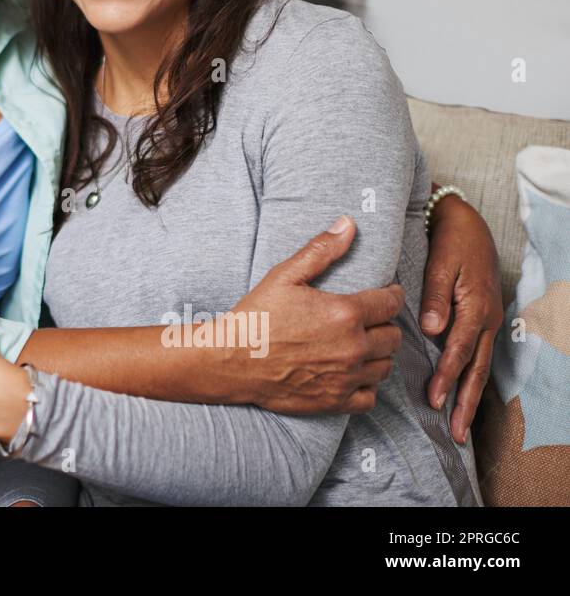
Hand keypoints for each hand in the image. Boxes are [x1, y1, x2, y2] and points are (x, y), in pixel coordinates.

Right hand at [230, 216, 406, 414]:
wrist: (231, 360)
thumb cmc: (256, 316)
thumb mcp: (284, 275)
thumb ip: (321, 250)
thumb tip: (349, 224)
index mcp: (345, 313)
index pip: (391, 304)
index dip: (392, 295)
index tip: (386, 294)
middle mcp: (352, 347)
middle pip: (393, 337)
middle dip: (385, 325)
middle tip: (370, 320)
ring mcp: (346, 377)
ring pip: (386, 366)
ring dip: (378, 355)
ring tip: (362, 345)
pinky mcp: (336, 401)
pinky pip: (370, 396)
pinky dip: (367, 386)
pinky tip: (352, 374)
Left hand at [421, 194, 502, 442]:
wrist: (465, 223)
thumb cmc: (450, 243)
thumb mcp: (442, 264)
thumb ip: (436, 297)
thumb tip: (432, 330)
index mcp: (475, 307)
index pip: (459, 350)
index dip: (447, 377)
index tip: (435, 400)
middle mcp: (486, 320)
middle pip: (476, 368)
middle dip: (465, 402)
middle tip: (456, 432)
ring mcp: (487, 322)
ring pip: (479, 367)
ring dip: (470, 397)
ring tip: (460, 426)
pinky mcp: (481, 321)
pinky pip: (478, 357)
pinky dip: (471, 379)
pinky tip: (462, 397)